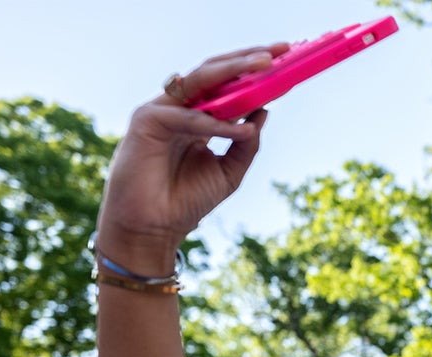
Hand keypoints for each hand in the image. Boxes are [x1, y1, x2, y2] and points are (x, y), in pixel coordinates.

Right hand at [95, 44, 289, 273]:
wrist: (154, 228)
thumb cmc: (187, 201)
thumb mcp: (230, 171)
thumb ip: (246, 142)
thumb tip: (265, 110)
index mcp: (197, 117)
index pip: (227, 85)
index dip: (253, 72)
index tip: (285, 62)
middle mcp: (179, 108)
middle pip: (215, 73)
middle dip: (247, 60)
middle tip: (279, 52)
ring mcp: (161, 111)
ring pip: (200, 80)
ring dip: (233, 72)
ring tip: (265, 67)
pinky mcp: (146, 121)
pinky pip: (188, 116)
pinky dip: (216, 122)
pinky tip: (242, 128)